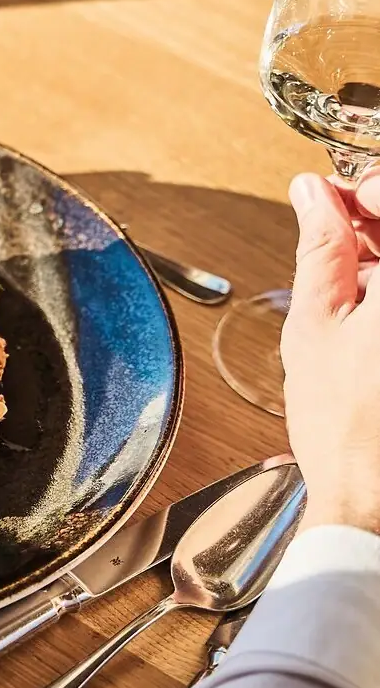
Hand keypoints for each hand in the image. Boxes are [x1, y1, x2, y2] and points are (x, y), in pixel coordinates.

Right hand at [284, 173, 379, 533]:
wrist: (375, 498)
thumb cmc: (347, 428)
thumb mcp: (316, 324)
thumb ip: (319, 248)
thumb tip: (313, 194)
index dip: (372, 189)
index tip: (344, 200)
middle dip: (375, 222)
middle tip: (338, 231)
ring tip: (352, 281)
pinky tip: (374, 308)